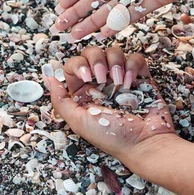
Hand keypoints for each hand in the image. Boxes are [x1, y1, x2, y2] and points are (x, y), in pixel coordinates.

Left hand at [42, 46, 179, 168]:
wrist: (144, 143)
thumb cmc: (113, 137)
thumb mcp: (79, 122)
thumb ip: (60, 101)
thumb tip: (49, 79)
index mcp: (84, 92)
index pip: (74, 64)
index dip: (79, 64)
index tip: (87, 76)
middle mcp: (101, 83)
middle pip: (93, 53)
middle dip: (97, 60)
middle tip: (104, 78)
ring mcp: (121, 78)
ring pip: (114, 52)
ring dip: (115, 63)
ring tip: (119, 83)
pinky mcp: (140, 77)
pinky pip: (135, 58)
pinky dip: (132, 66)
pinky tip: (131, 83)